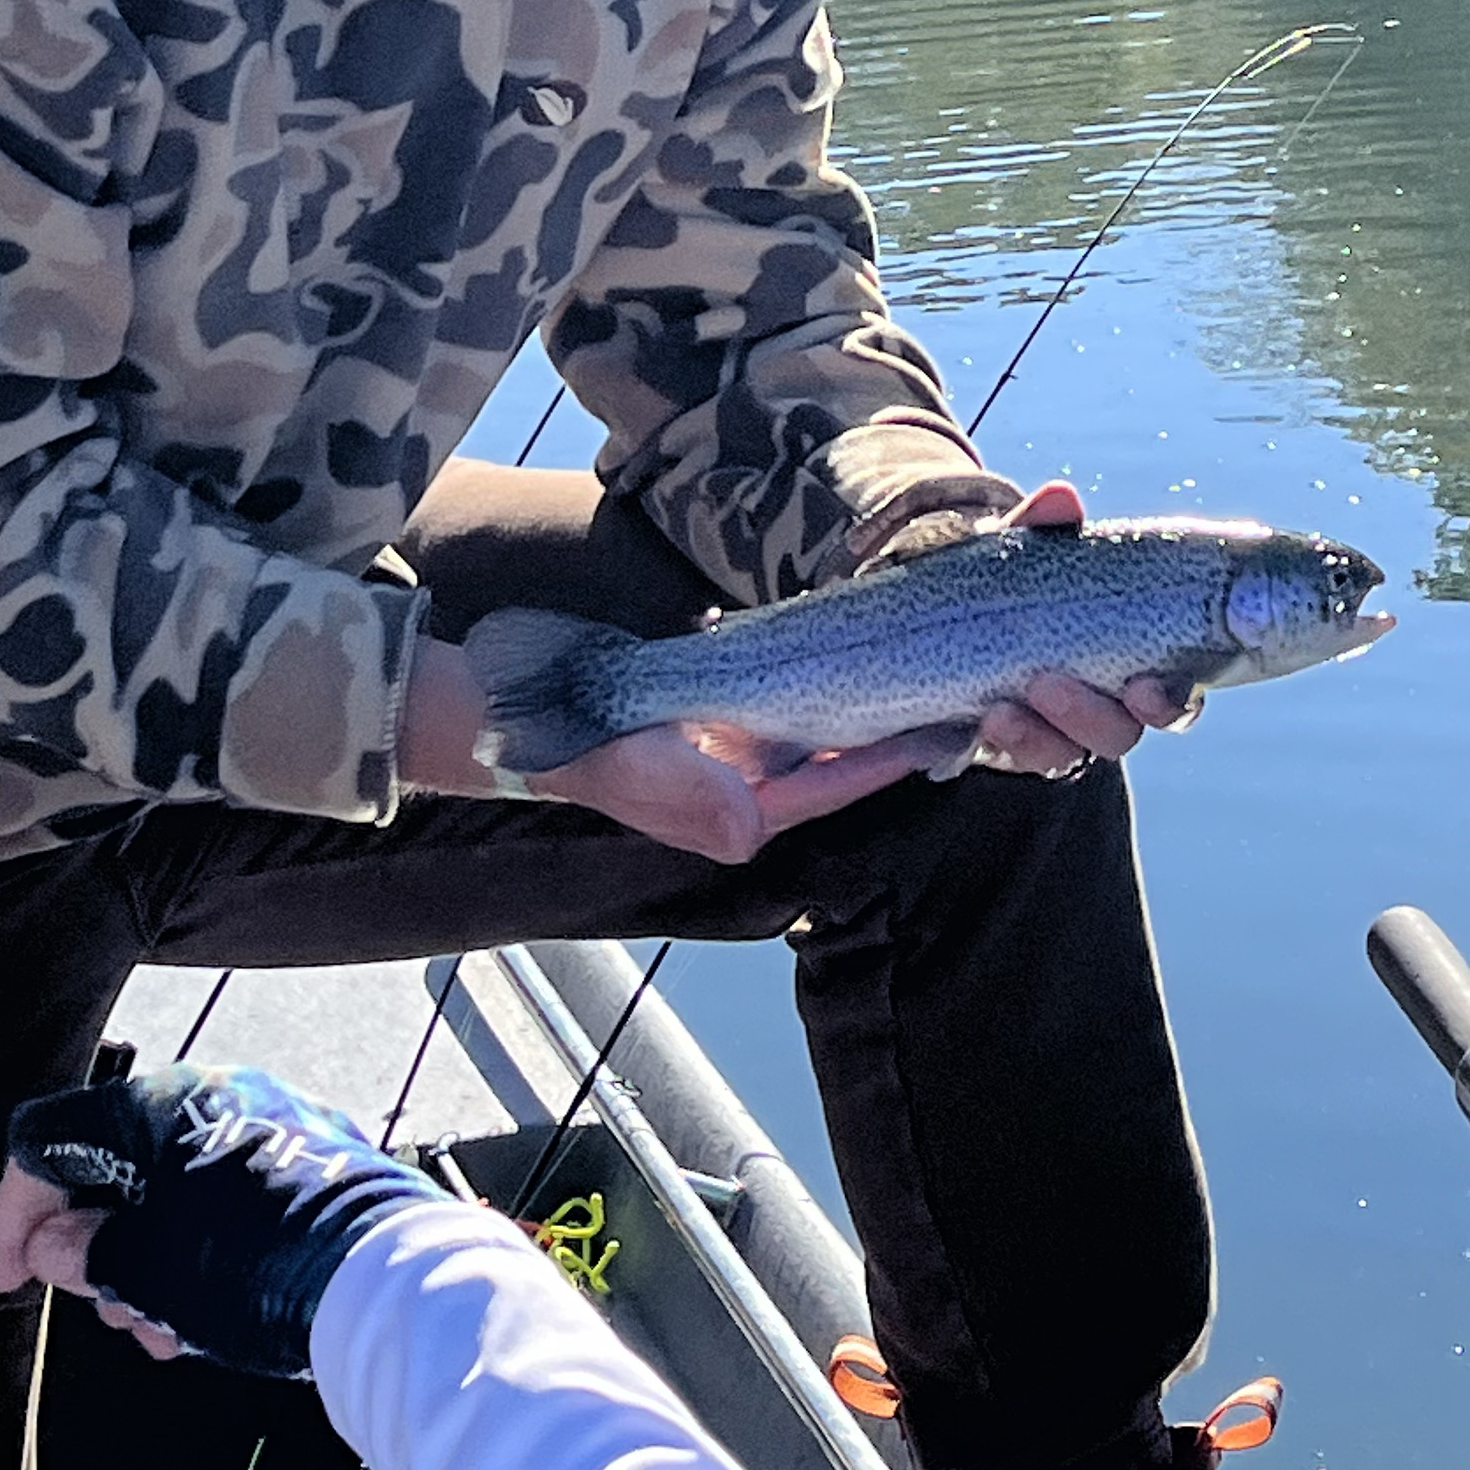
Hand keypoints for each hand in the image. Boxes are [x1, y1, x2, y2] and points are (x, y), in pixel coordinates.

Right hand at [0, 1064, 436, 1377]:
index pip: (52, 1136)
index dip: (14, 1212)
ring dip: (148, 1261)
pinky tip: (205, 1312)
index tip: (9, 1272)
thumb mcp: (148, 1271)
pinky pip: (227, 1197)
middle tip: (101, 1307)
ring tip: (161, 1328)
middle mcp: (216, 1094)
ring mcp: (270, 1123)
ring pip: (174, 1189)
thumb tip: (57, 1244)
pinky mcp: (312, 1159)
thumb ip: (86, 1253)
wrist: (386, 1282)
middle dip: (95, 1248)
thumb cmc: (262, 1266)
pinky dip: (199, 1250)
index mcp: (161, 1100)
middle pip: (116, 1164)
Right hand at [401, 630, 945, 862]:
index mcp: (736, 811)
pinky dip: (813, 676)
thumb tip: (748, 828)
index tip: (939, 724)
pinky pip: (783, 703)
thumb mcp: (628, 763)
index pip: (830, 784)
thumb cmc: (575, 737)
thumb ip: (686, 795)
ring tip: (915, 662)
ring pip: (816, 730)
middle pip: (835, 760)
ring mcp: (733, 756)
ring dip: (860, 699)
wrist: (519, 708)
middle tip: (951, 689)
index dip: (884, 757)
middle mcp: (746, 789)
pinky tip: (839, 641)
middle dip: (888, 727)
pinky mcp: (719, 724)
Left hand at [964, 480, 1190, 776]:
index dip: (1168, 700)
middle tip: (1049, 684)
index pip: (1170, 693)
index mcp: (1126, 658)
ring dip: (1038, 735)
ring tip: (1001, 709)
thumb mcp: (1017, 551)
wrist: (930, 616)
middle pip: (1119, 732)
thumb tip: (1062, 498)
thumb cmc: (1004, 582)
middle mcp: (1100, 706)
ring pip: (1066, 754)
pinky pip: (1016, 760)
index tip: (1144, 687)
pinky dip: (1003, 743)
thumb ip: (1041, 528)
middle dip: (1091, 716)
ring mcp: (1053, 733)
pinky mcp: (1008, 749)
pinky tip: (981, 723)